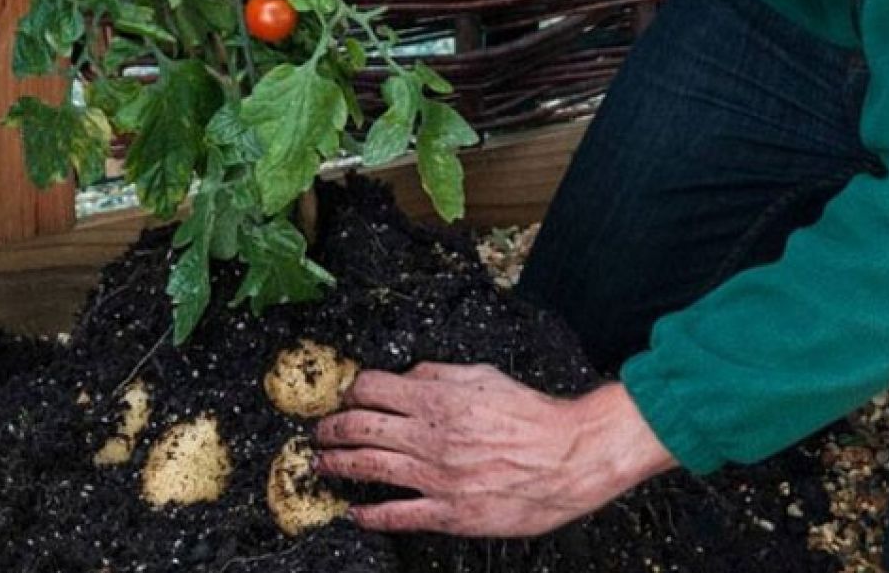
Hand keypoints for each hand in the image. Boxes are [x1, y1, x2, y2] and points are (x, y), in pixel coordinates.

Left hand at [315, 364, 676, 536]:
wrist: (569, 456)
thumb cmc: (532, 415)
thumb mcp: (482, 376)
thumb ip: (438, 373)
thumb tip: (407, 374)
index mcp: (436, 399)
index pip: (372, 388)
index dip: (351, 390)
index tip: (344, 396)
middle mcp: (429, 436)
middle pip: (360, 427)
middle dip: (331, 427)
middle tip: (320, 430)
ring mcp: (436, 477)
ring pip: (369, 467)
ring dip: (338, 464)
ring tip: (322, 463)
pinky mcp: (450, 512)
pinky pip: (398, 515)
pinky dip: (371, 514)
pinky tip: (356, 511)